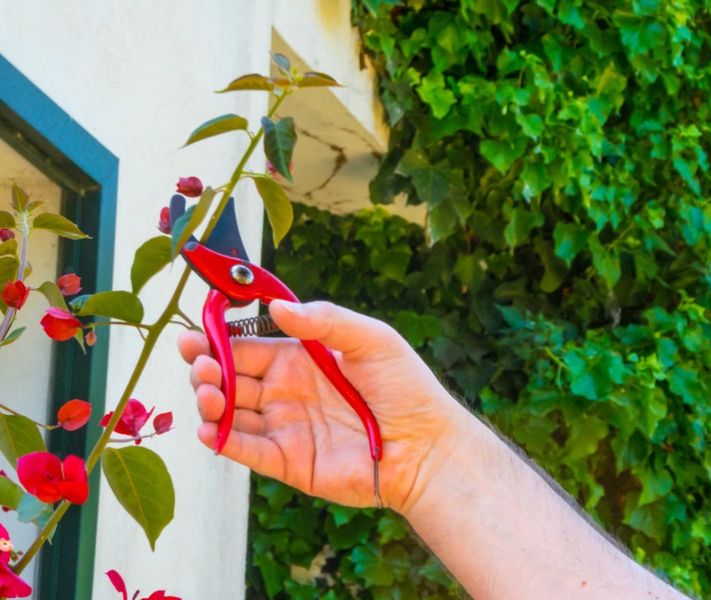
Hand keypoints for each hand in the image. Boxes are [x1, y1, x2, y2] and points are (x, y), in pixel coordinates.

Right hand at [178, 300, 465, 511]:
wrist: (427, 447)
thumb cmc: (406, 388)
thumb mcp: (371, 339)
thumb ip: (325, 321)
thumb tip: (276, 306)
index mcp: (300, 359)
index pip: (247, 346)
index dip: (218, 340)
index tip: (195, 335)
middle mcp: (286, 392)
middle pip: (231, 378)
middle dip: (207, 370)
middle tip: (200, 365)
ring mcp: (286, 427)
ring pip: (232, 414)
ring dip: (210, 403)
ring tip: (208, 393)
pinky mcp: (289, 461)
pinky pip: (248, 450)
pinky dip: (224, 441)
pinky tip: (208, 429)